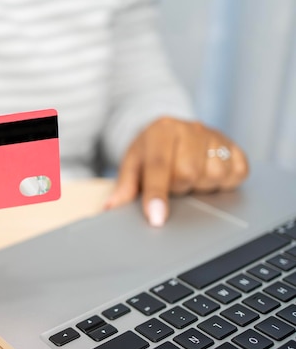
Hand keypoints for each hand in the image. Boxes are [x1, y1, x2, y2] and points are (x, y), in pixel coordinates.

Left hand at [105, 117, 248, 225]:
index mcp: (161, 130)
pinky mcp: (235, 146)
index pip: (159, 166)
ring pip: (214, 175)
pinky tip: (208, 176)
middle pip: (188, 173)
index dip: (157, 195)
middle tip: (173, 183)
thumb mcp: (132, 164)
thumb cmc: (151, 151)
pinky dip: (224, 182)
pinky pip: (237, 174)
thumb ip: (124, 186)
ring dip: (201, 185)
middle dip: (178, 187)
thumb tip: (111, 208)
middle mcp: (191, 128)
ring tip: (190, 178)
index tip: (156, 219)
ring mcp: (216, 135)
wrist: (171, 131)